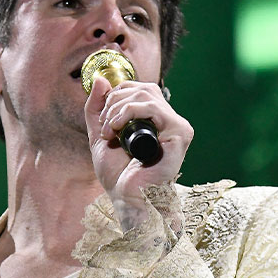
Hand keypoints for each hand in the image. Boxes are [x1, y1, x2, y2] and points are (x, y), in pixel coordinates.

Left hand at [84, 76, 192, 230]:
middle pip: (141, 87)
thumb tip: (100, 79)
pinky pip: (152, 108)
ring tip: (109, 130)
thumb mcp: (100, 135)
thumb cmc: (118, 175)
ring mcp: (177, 127)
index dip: (116, 95)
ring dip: (119, 108)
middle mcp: (169, 121)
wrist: (126, 199)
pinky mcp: (179, 134)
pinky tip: (118, 128)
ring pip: (145, 94)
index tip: (103, 121)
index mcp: (155, 121)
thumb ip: (97, 108)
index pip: (138, 89)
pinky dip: (130, 112)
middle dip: (115, 101)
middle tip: (105, 126)